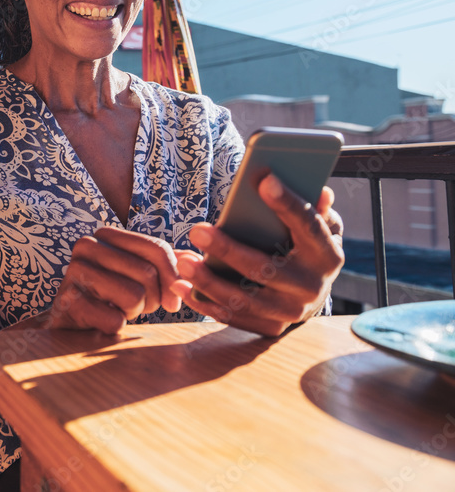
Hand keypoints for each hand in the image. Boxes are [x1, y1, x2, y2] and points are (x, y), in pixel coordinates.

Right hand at [45, 227, 182, 334]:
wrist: (69, 319)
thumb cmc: (110, 295)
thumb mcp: (138, 274)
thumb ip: (167, 264)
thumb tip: (197, 260)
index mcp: (106, 234)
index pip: (156, 248)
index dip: (173, 277)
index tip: (173, 302)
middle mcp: (87, 245)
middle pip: (147, 273)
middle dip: (152, 299)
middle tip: (138, 306)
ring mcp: (74, 272)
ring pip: (133, 296)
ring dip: (133, 312)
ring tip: (117, 309)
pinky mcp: (68, 301)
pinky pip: (115, 319)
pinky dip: (116, 326)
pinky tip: (101, 320)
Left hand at [171, 174, 344, 336]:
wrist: (311, 294)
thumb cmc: (306, 249)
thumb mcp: (319, 227)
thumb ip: (316, 209)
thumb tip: (321, 190)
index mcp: (327, 255)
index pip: (308, 226)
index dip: (288, 204)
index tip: (264, 180)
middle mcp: (313, 287)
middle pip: (265, 269)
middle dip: (227, 250)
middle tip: (196, 231)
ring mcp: (291, 311)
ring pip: (243, 298)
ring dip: (208, 281)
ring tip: (182, 261)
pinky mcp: (270, 327)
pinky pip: (232, 316)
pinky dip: (204, 302)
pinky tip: (180, 286)